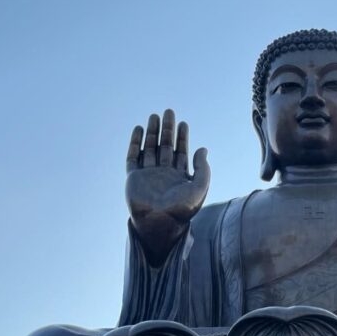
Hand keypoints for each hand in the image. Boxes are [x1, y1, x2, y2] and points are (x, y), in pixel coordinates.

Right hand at [125, 109, 210, 264]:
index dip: (182, 137)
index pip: (181, 152)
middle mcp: (163, 174)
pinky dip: (135, 143)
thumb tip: (203, 148)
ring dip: (152, 132)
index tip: (183, 123)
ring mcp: (148, 175)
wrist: (160, 223)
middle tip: (169, 112)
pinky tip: (139, 130)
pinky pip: (133, 157)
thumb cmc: (182, 209)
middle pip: (165, 146)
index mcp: (179, 177)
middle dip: (167, 130)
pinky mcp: (134, 178)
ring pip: (150, 148)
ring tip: (154, 116)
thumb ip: (203, 168)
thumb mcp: (200, 187)